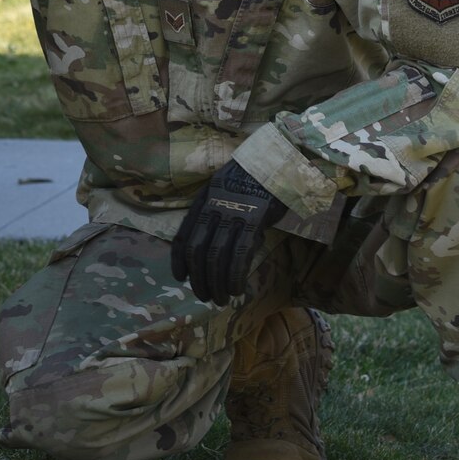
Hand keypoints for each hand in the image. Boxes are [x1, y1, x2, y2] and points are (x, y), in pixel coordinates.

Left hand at [171, 161, 285, 304]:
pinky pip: (239, 254)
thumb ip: (217, 218)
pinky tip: (236, 288)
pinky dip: (235, 276)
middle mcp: (213, 206)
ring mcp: (233, 212)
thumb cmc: (255, 180)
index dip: (178, 260)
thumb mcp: (227, 192)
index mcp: (204, 200)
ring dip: (216, 283)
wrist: (280, 161)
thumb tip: (218, 249)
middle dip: (198, 278)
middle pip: (197, 250)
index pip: (184, 235)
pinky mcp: (254, 219)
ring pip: (216, 255)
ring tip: (221, 298)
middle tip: (204, 296)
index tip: (180, 277)